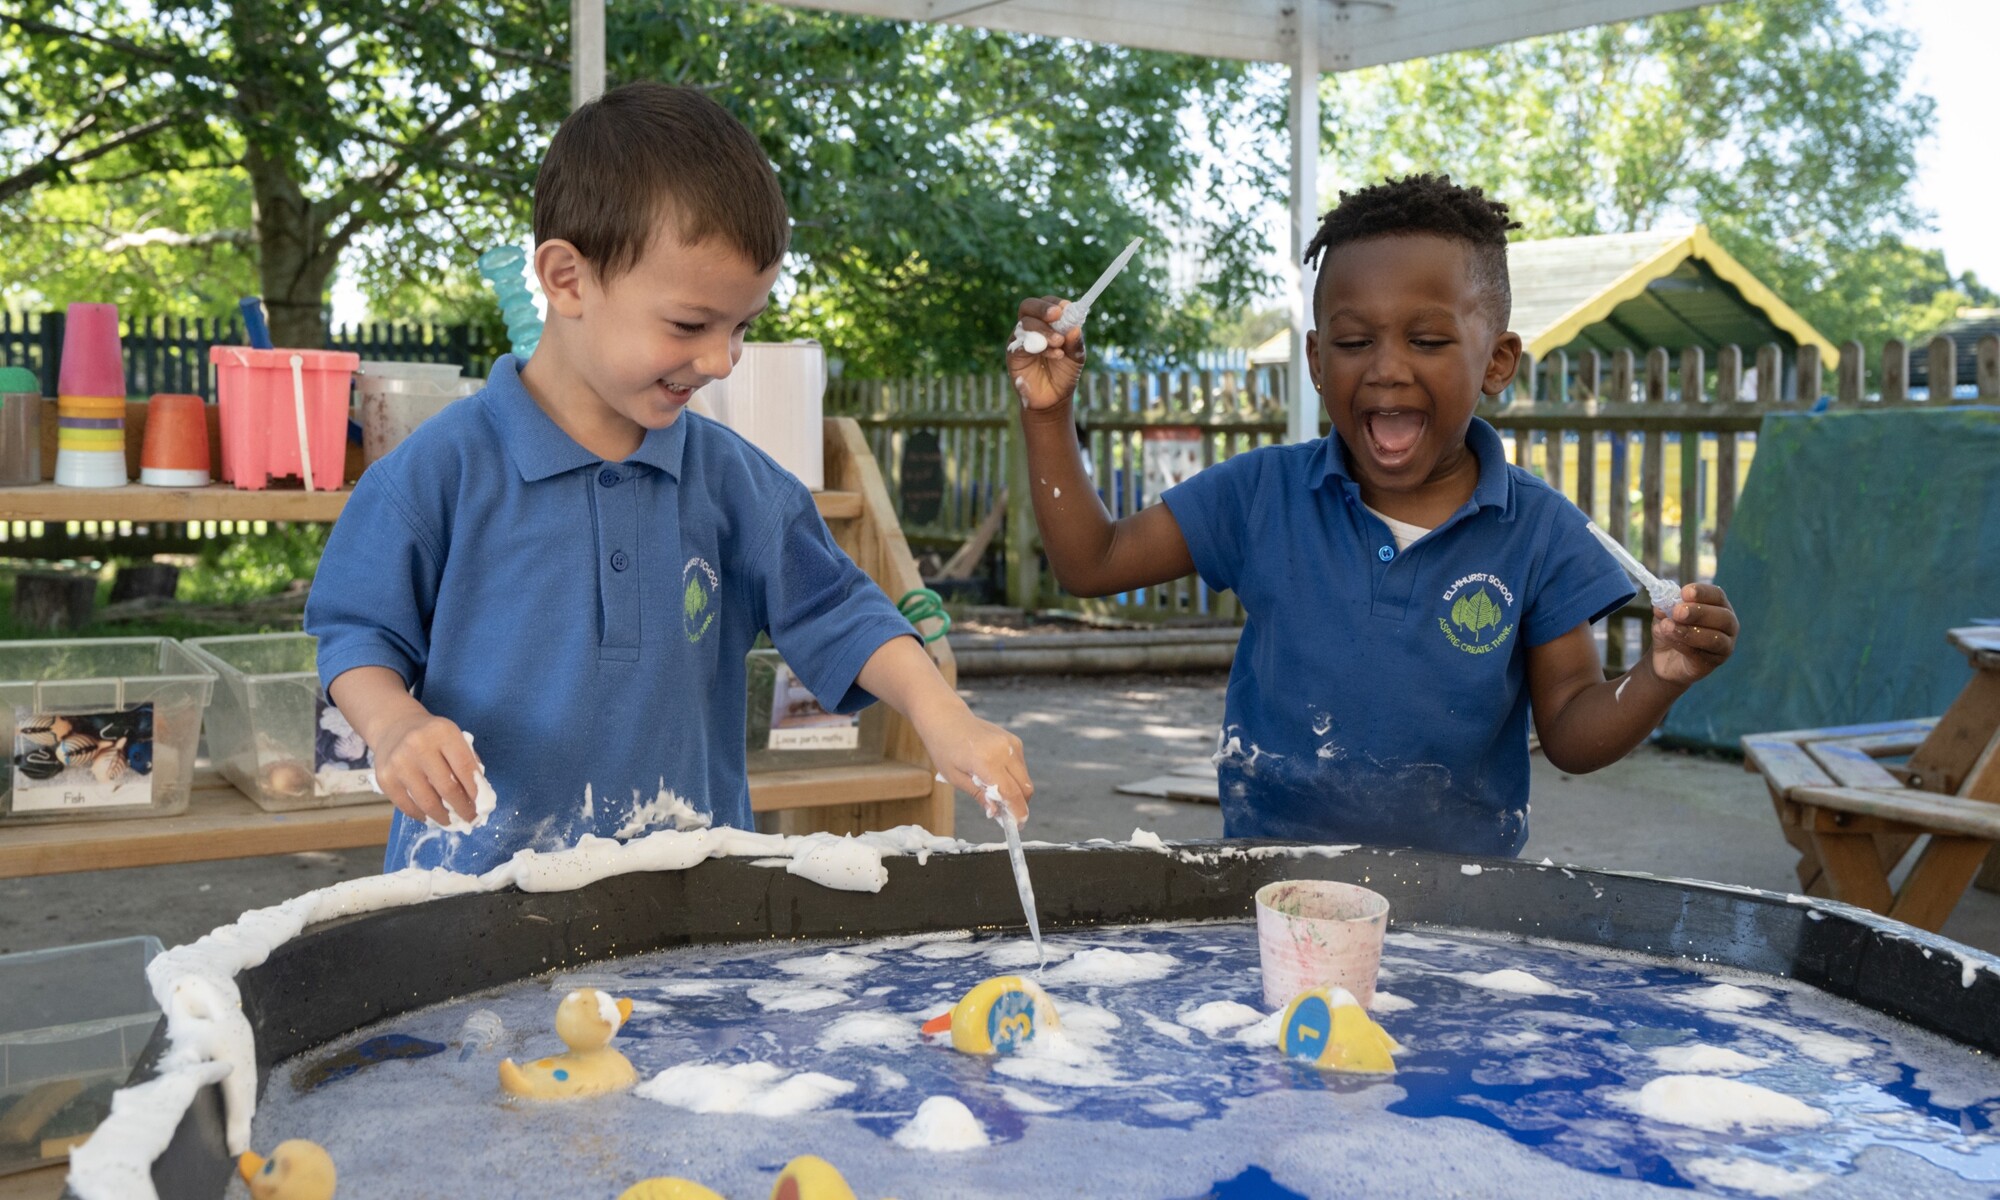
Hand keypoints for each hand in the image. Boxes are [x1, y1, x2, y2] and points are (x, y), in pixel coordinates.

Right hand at [371, 710, 483, 825]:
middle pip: (447, 788)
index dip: (476, 791)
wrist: (393, 726)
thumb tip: (480, 796)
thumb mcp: (453, 737)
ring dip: (443, 817)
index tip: (483, 806)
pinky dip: (422, 816)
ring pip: (427, 802)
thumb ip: (468, 761)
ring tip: (452, 822)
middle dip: (462, 809)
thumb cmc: (432, 736)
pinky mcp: (384, 778)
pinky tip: (431, 817)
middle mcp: (418, 746)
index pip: (465, 767)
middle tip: (470, 819)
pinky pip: (407, 806)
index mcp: (442, 732)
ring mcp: (399, 763)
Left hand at [915, 703, 1032, 824]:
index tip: (1017, 827)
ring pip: (1025, 778)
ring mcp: (1012, 744)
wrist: (946, 718)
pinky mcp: (1014, 741)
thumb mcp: (956, 778)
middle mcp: (1005, 751)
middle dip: (1019, 805)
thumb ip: (980, 796)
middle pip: (1025, 787)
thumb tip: (996, 814)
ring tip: (994, 794)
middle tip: (1005, 816)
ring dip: (1016, 791)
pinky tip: (995, 777)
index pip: (1011, 793)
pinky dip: (1014, 778)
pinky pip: (1021, 767)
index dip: (1017, 812)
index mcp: (987, 761)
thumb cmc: (945, 748)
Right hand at [1006, 296, 1085, 411]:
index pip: (1046, 303)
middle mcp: (1030, 328)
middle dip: (1042, 308)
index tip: (1067, 307)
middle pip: (1028, 306)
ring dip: (1044, 330)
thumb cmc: (1064, 374)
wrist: (1054, 399)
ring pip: (1025, 324)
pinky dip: (1038, 346)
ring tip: (1059, 343)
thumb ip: (1076, 342)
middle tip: (1057, 314)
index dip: (1056, 303)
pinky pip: (1020, 344)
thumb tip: (1075, 328)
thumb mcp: (1076, 357)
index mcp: (1046, 322)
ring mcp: (1020, 340)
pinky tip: (1055, 355)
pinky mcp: (1013, 355)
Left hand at [1648, 582, 1738, 686]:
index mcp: (1718, 606)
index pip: (1717, 595)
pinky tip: (1670, 639)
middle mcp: (1727, 625)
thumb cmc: (1671, 629)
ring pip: (1715, 638)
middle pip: (1723, 616)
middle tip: (1677, 612)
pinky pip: (1702, 655)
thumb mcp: (1664, 614)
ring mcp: (1724, 646)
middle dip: (1699, 612)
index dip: (1702, 593)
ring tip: (1668, 627)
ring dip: (1690, 632)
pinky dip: (1684, 646)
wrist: (1664, 658)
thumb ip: (1665, 607)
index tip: (1684, 592)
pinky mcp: (1713, 663)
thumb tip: (1661, 605)